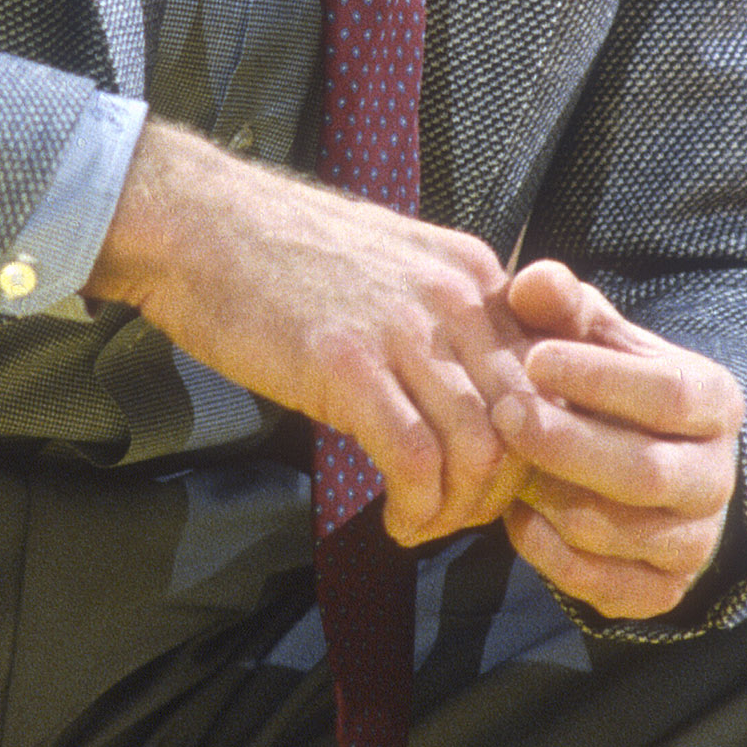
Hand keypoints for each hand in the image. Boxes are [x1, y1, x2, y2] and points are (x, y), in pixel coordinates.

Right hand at [89, 120, 533, 543]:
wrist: (199, 223)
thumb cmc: (283, 253)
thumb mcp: (394, 267)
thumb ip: (443, 317)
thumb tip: (469, 389)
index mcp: (474, 272)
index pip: (547, 375)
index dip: (532, 443)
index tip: (494, 475)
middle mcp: (456, 296)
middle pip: (525, 420)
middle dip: (501, 488)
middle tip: (461, 515)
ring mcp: (404, 329)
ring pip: (479, 448)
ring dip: (459, 509)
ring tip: (426, 523)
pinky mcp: (348, 366)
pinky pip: (416, 460)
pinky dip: (417, 507)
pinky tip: (396, 520)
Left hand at [486, 259, 743, 620]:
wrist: (631, 456)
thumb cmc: (603, 382)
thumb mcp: (589, 335)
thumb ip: (561, 303)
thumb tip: (534, 282)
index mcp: (715, 403)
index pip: (671, 395)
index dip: (601, 378)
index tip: (535, 357)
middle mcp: (717, 477)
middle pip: (646, 472)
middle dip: (567, 445)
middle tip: (505, 414)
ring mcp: (695, 541)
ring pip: (617, 531)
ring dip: (551, 498)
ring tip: (506, 464)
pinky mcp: (663, 590)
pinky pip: (603, 585)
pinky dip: (550, 554)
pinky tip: (520, 514)